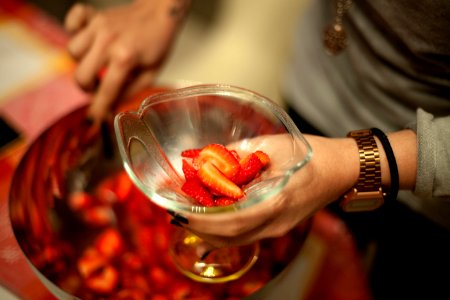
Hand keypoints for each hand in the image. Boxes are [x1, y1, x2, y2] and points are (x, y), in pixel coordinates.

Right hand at [64, 0, 190, 120]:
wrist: (160, 12)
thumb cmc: (157, 43)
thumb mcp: (151, 73)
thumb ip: (130, 92)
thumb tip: (111, 108)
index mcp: (125, 58)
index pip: (106, 91)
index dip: (98, 109)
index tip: (93, 119)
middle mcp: (108, 42)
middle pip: (80, 75)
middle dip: (88, 87)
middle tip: (100, 85)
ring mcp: (98, 27)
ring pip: (72, 52)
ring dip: (82, 62)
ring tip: (97, 63)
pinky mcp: (94, 16)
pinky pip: (71, 22)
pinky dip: (74, 32)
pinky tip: (88, 41)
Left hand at [183, 134, 360, 247]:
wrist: (341, 169)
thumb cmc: (312, 154)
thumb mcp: (272, 145)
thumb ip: (238, 152)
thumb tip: (208, 155)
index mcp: (276, 200)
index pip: (231, 221)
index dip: (202, 219)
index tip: (180, 209)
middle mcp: (275, 221)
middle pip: (229, 236)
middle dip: (199, 227)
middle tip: (177, 212)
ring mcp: (278, 228)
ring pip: (236, 239)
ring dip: (209, 231)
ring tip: (189, 215)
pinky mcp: (278, 227)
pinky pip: (246, 234)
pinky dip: (223, 230)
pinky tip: (210, 219)